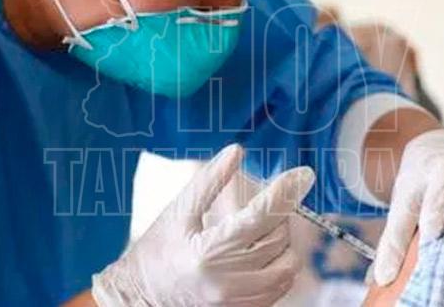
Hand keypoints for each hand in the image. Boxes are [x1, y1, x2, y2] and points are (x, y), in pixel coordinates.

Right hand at [92, 144, 315, 305]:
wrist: (140, 298)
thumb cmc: (156, 252)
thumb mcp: (177, 213)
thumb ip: (208, 182)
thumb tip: (236, 151)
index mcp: (208, 251)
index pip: (261, 217)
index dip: (285, 192)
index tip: (303, 174)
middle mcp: (228, 280)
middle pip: (277, 238)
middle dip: (277, 214)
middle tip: (262, 203)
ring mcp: (238, 300)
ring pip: (287, 264)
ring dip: (281, 240)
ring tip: (259, 229)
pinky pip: (281, 284)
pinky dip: (280, 263)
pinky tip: (261, 251)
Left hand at [372, 129, 443, 285]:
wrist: (437, 148)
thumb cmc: (421, 190)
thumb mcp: (403, 209)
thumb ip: (395, 243)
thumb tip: (382, 280)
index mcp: (416, 184)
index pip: (406, 210)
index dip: (402, 236)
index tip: (411, 249)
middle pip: (443, 177)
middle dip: (439, 201)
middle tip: (435, 227)